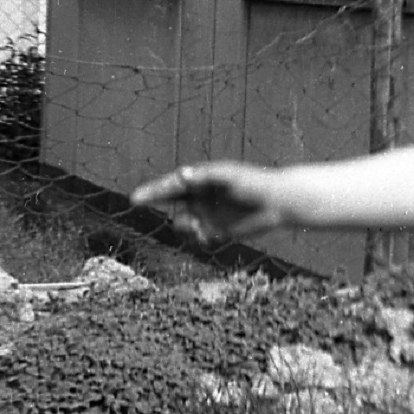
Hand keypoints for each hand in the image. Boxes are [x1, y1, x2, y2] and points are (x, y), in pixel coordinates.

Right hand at [131, 162, 284, 244]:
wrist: (277, 202)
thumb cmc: (253, 182)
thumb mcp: (228, 176)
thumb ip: (204, 176)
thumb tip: (181, 174)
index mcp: (200, 180)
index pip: (170, 186)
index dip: (152, 192)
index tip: (136, 198)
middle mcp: (200, 197)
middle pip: (171, 204)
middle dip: (162, 208)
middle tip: (155, 209)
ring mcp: (207, 214)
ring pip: (183, 224)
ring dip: (186, 226)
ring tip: (199, 226)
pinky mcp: (218, 231)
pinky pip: (199, 237)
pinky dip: (199, 238)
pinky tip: (210, 236)